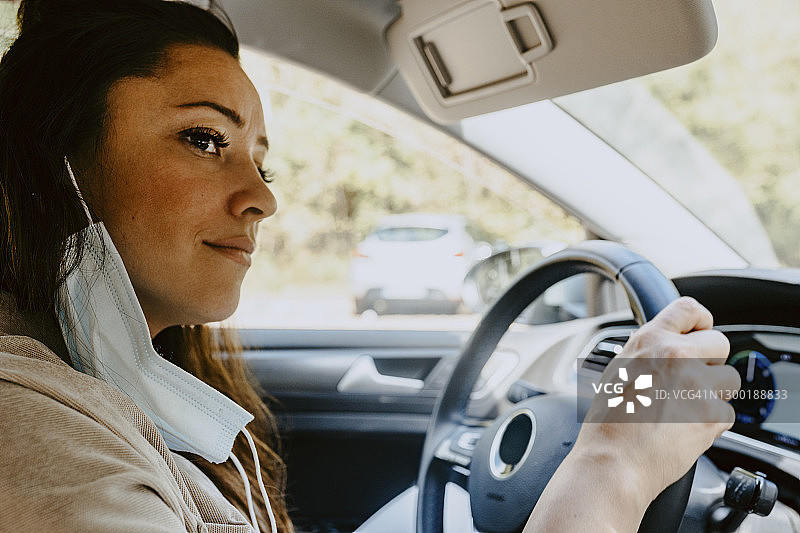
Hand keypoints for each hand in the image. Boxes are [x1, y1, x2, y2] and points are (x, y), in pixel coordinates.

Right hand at [575, 296, 740, 503]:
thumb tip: (667, 349)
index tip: (702, 331)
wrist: (614, 461)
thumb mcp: (618, 371)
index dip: (701, 321)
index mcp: (650, 341)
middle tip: (691, 382)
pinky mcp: (713, 414)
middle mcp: (676, 356)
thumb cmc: (608, 424)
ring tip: (684, 410)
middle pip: (720, 343)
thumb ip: (648, 354)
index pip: (688, 309)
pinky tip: (684, 429)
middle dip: (711, 362)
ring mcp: (697, 385)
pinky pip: (727, 412)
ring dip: (714, 393)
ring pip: (729, 379)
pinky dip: (711, 422)